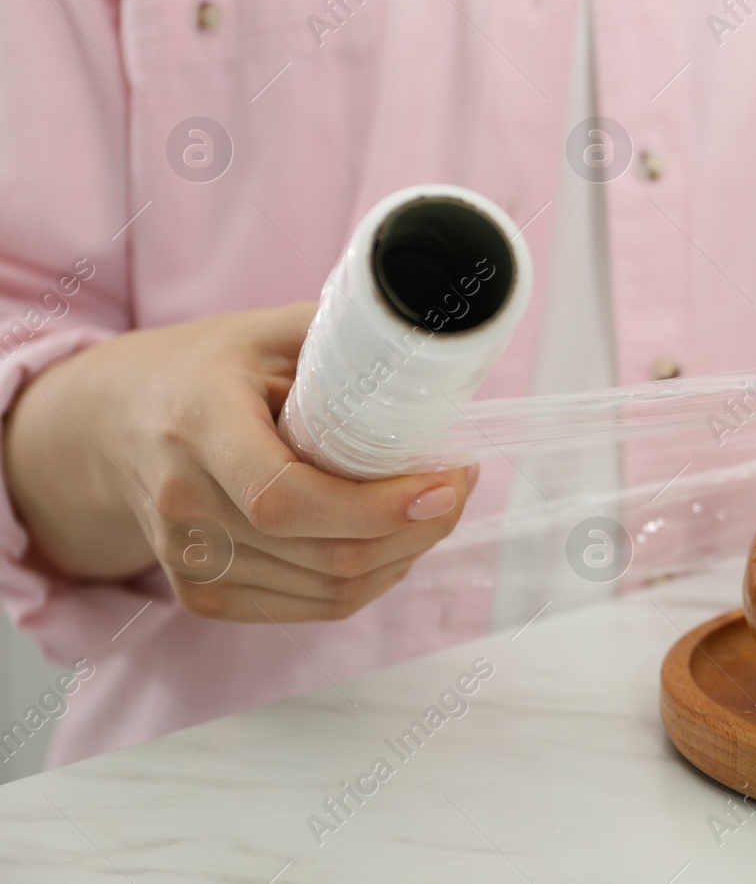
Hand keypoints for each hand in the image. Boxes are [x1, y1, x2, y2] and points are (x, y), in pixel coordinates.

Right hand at [2, 303, 478, 620]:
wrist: (111, 424)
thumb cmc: (207, 369)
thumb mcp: (269, 332)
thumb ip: (348, 341)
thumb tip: (440, 354)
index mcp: (198, 423)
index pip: (287, 498)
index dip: (379, 506)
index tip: (449, 480)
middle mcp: (184, 502)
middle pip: (325, 553)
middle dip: (418, 528)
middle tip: (459, 484)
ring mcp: (188, 559)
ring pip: (330, 590)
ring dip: (404, 556)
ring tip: (433, 506)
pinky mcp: (201, 596)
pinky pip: (311, 607)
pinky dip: (369, 581)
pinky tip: (391, 540)